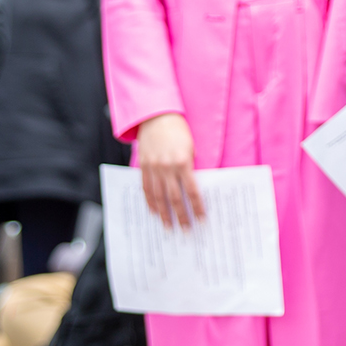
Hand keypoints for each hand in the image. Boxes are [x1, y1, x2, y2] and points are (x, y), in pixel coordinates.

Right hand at [137, 112, 203, 229]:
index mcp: (182, 161)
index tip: (202, 219)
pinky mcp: (143, 166)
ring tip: (169, 226)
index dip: (197, 206)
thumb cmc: (178, 130)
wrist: (156, 116)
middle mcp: (166, 166)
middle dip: (181, 216)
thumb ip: (192, 166)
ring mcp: (153, 167)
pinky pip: (146, 188)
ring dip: (164, 214)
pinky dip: (150, 202)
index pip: (192, 190)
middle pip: (175, 197)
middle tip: (186, 230)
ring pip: (158, 197)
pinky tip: (155, 212)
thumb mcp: (191, 146)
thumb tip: (196, 187)